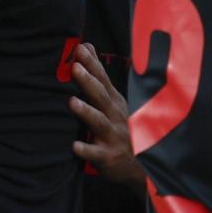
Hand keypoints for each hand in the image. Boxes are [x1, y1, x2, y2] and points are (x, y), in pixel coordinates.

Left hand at [69, 44, 144, 190]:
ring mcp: (113, 136)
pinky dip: (86, 150)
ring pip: (99, 122)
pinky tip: (75, 146)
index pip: (103, 80)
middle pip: (101, 96)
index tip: (81, 49)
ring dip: (86, 112)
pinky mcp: (108, 156)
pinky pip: (96, 154)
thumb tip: (87, 46)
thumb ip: (99, 77)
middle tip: (75, 67)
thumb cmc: (121, 129)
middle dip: (88, 81)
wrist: (139, 166)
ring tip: (71, 102)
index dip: (92, 64)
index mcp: (115, 103)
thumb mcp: (113, 102)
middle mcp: (115, 116)